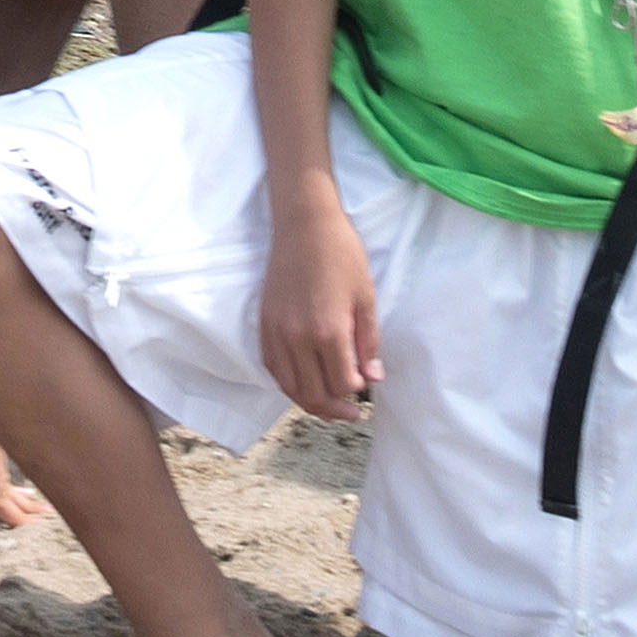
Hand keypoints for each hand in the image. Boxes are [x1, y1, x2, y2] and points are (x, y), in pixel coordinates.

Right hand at [260, 177, 380, 421]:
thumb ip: (368, 342)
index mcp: (328, 332)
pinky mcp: (264, 324)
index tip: (366, 387)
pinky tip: (302, 383)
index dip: (356, 391)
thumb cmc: (342, 255)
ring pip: (289, 386)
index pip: (341, 383)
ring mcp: (277, 332)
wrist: (304, 224)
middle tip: (351, 412)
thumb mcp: (365, 297)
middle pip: (313, 393)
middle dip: (334, 408)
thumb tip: (372, 378)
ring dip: (309, 402)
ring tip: (327, 405)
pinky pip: (272, 367)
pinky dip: (287, 383)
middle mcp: (297, 338)